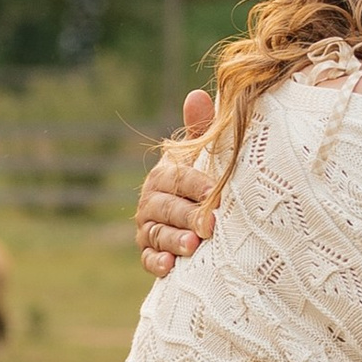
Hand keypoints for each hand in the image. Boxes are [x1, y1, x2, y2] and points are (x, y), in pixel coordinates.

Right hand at [135, 91, 217, 277]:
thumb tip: (197, 95)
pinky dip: (157, 263)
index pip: (178, 179)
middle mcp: (151, 200)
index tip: (214, 193)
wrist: (199, 217)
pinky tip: (169, 267)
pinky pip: (148, 259)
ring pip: (157, 234)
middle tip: (209, 227)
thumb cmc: (205, 180)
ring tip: (193, 247)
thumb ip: (200, 129)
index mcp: (165, 174)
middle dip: (188, 217)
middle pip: (167, 208)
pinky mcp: (149, 252)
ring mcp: (148, 227)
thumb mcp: (204, 155)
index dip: (195, 186)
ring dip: (174, 241)